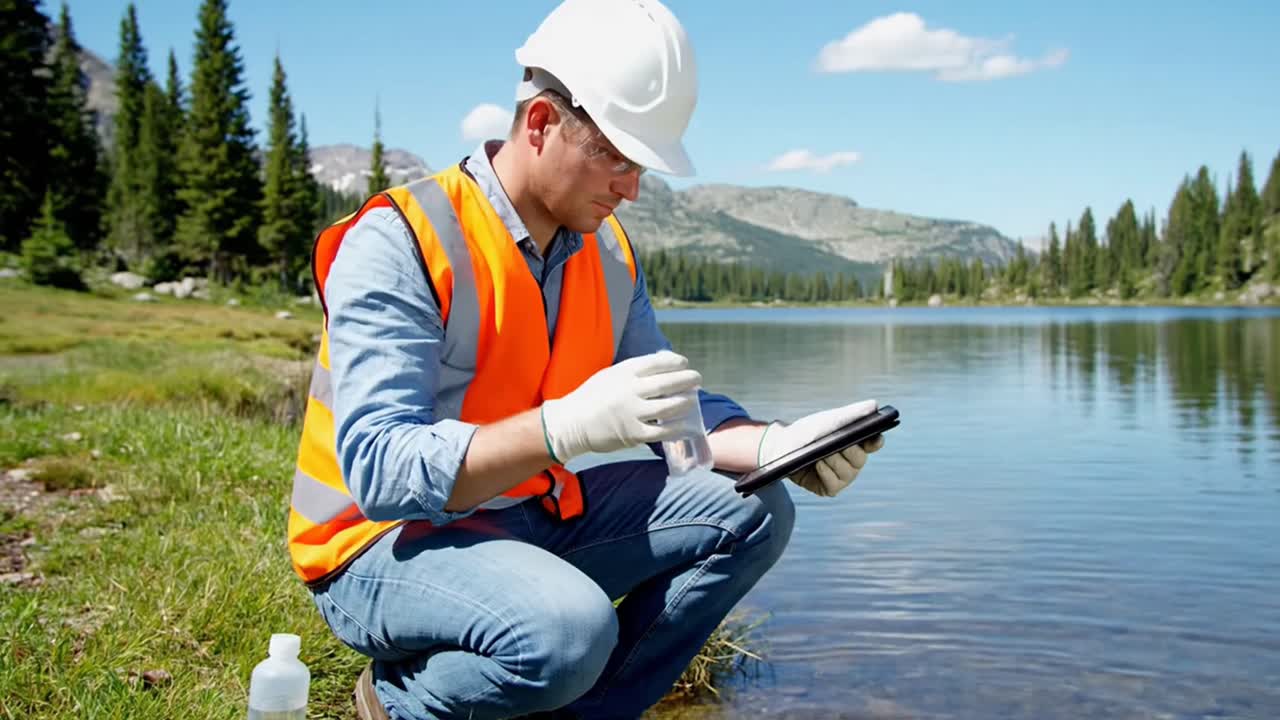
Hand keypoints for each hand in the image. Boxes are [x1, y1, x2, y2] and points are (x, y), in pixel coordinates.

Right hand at [541, 350, 701, 462]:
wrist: (571, 423)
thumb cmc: (592, 398)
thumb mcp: (610, 375)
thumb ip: (633, 371)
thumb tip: (663, 365)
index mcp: (624, 373)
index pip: (657, 362)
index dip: (675, 362)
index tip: (684, 363)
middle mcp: (630, 390)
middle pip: (668, 382)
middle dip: (687, 379)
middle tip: (697, 379)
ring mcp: (633, 412)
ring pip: (670, 406)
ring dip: (686, 402)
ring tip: (692, 400)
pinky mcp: (634, 433)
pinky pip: (663, 430)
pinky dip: (677, 426)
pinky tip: (685, 424)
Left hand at [756, 399, 885, 496]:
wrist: (781, 445)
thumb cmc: (807, 432)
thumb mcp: (828, 420)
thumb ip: (851, 413)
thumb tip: (874, 405)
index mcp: (856, 443)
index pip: (873, 444)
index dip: (876, 442)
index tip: (874, 438)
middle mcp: (852, 462)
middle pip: (860, 460)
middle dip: (849, 451)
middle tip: (839, 445)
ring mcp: (841, 477)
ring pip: (847, 473)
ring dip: (833, 461)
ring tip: (821, 454)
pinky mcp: (828, 488)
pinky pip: (834, 485)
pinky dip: (826, 473)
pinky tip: (817, 464)